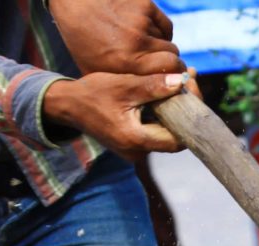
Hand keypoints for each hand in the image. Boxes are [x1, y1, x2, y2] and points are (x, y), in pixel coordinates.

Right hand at [43, 73, 184, 159]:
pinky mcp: (133, 144)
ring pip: (165, 132)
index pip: (178, 139)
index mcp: (136, 141)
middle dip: (185, 108)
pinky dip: (163, 113)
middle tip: (190, 80)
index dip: (190, 115)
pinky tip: (166, 92)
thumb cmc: (92, 94)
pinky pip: (155, 131)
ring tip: (180, 81)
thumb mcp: (123, 86)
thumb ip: (152, 86)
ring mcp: (135, 150)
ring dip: (175, 109)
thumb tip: (180, 82)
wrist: (68, 105)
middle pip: (175, 136)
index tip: (191, 88)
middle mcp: (137, 152)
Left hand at [50, 0, 181, 74]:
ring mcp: (142, 21)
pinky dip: (159, 30)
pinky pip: (165, 25)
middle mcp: (137, 42)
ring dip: (160, 46)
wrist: (74, 6)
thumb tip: (154, 97)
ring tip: (141, 45)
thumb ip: (125, 85)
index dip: (175, 76)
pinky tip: (144, 32)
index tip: (172, 79)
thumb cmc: (85, 42)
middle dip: (170, 62)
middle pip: (174, 56)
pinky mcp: (144, 5)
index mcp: (127, 63)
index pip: (172, 71)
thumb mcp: (98, 72)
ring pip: (169, 41)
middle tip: (159, 64)